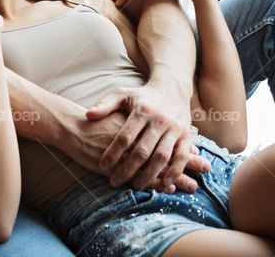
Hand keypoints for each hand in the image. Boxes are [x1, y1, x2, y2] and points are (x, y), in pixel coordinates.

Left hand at [61, 107, 206, 192]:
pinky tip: (164, 184)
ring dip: (149, 174)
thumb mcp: (123, 94)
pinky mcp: (186, 136)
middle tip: (114, 181)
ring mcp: (174, 128)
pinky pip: (181, 157)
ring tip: (135, 186)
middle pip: (142, 150)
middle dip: (127, 169)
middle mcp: (159, 120)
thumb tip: (88, 115)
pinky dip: (174, 171)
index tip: (102, 167)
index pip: (125, 137)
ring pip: (162, 156)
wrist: (172, 88)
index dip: (113, 154)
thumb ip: (105, 105)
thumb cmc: (142, 96)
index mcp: (142, 110)